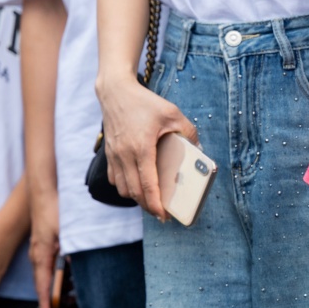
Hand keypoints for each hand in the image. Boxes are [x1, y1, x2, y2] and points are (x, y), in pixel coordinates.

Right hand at [27, 180, 61, 307]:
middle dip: (51, 301)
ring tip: (68, 298)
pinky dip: (55, 276)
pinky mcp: (42, 244)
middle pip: (42, 284)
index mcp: (41, 255)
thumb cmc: (54, 210)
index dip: (46, 305)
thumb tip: (76, 270)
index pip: (42, 286)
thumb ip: (71, 252)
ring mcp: (38, 249)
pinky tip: (66, 277)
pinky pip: (47, 265)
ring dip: (54, 288)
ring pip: (45, 275)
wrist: (44, 190)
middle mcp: (37, 254)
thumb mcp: (67, 232)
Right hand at [96, 74, 197, 221]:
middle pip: (134, 192)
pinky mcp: (109, 154)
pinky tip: (136, 184)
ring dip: (136, 197)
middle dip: (148, 206)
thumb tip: (199, 151)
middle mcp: (124, 155)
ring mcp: (114, 155)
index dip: (156, 204)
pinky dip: (125, 187)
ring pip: (122, 188)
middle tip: (161, 213)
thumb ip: (188, 132)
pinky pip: (114, 179)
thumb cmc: (144, 102)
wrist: (115, 91)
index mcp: (141, 148)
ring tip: (150, 199)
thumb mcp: (172, 113)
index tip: (164, 215)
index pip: (147, 184)